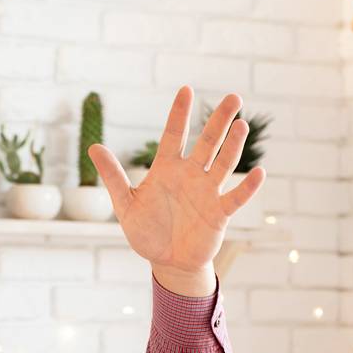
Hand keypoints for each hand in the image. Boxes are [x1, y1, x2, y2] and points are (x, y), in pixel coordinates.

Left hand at [87, 87, 264, 274]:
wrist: (167, 263)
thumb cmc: (146, 232)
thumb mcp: (125, 205)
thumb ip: (113, 177)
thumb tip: (93, 148)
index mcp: (167, 170)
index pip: (174, 135)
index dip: (179, 114)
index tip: (186, 90)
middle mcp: (190, 175)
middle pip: (207, 142)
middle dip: (220, 120)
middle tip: (234, 97)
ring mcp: (207, 193)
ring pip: (223, 163)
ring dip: (233, 146)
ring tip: (241, 125)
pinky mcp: (219, 213)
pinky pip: (236, 197)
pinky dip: (248, 187)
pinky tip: (259, 173)